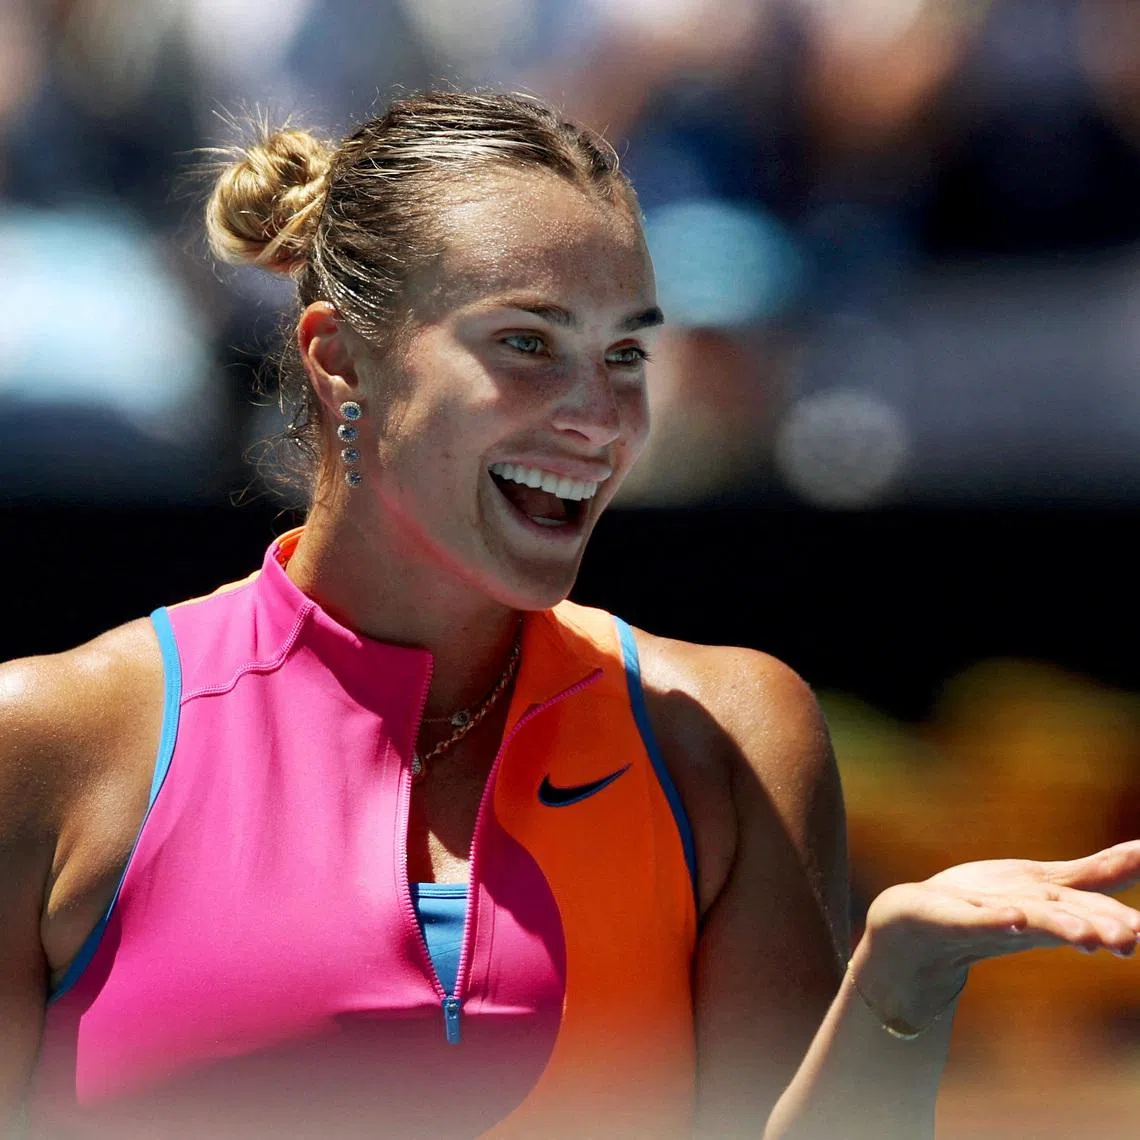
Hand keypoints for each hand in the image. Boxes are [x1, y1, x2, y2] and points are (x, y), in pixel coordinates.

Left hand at [853, 840, 1139, 1029]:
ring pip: (1026, 922)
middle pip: (1064, 921)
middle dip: (1098, 930)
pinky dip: (992, 920)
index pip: (1089, 913)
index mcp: (1049, 911)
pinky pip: (970, 919)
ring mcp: (982, 918)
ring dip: (1055, 928)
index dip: (1121, 921)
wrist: (915, 931)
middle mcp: (1022, 918)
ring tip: (1089, 938)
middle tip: (1132, 940)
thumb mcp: (1046, 884)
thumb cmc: (987, 905)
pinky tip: (1013, 919)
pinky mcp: (942, 915)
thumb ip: (1099, 873)